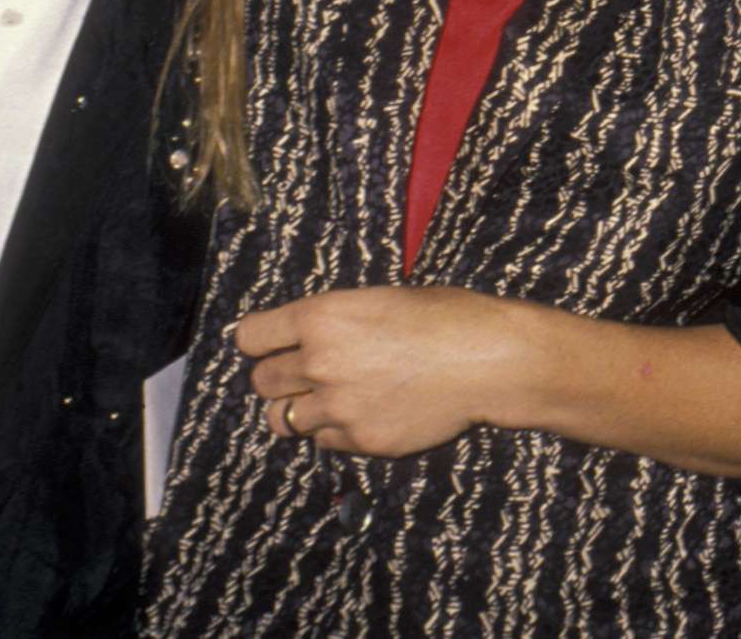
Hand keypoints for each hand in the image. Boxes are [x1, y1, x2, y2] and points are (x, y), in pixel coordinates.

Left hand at [236, 284, 527, 457]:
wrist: (489, 359)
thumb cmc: (446, 318)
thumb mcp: (382, 300)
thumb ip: (334, 323)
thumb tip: (304, 341)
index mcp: (322, 316)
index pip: (251, 337)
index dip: (260, 341)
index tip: (270, 345)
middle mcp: (319, 362)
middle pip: (261, 381)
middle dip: (279, 377)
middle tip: (306, 373)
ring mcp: (337, 406)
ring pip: (282, 419)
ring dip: (299, 410)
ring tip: (329, 399)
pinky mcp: (359, 439)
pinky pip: (323, 440)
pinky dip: (335, 430)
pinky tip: (365, 412)